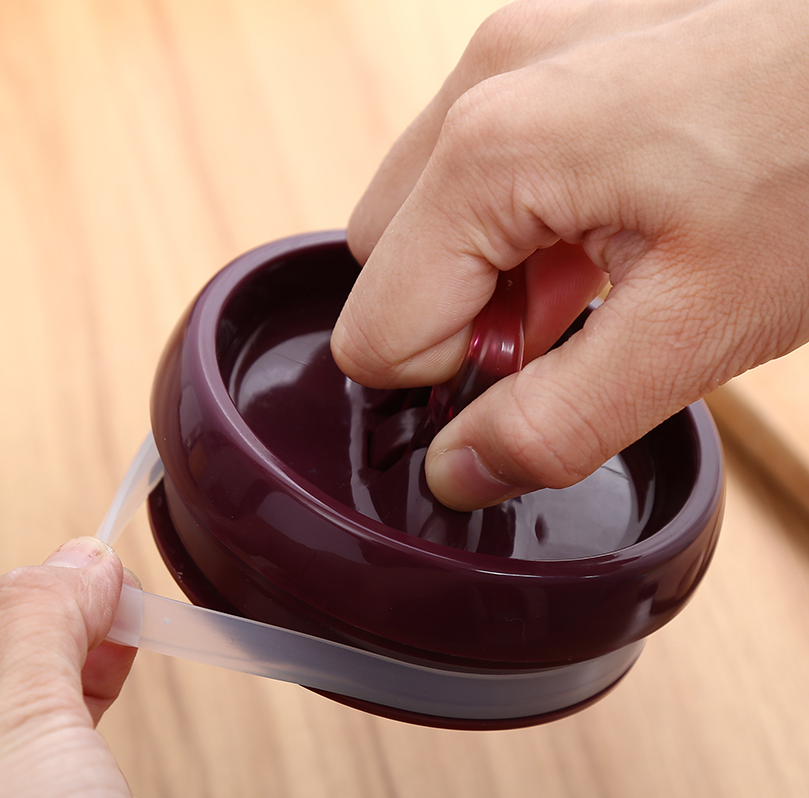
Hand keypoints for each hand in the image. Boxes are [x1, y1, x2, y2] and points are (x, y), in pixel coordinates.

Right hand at [331, 0, 808, 508]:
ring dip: (485, 276)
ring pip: (424, 217)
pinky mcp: (552, 52)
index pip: (375, 330)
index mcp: (493, 151)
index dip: (449, 385)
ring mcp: (517, 53)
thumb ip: (555, 422)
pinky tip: (595, 237)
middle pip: (387, 267)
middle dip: (459, 326)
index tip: (537, 381)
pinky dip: (514, 225)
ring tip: (592, 281)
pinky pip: (476, 167)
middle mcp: (484, 83)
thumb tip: (457, 472)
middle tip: (568, 334)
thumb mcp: (694, 330)